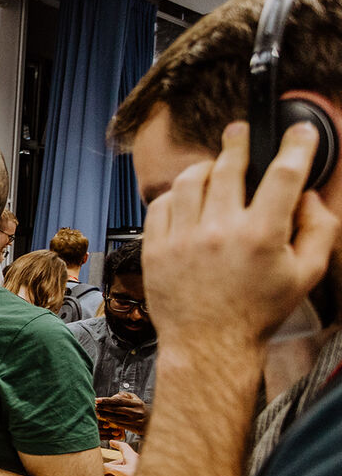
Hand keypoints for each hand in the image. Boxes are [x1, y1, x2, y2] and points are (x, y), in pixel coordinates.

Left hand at [96, 391, 148, 432]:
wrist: (152, 422)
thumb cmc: (140, 408)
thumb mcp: (136, 399)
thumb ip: (126, 395)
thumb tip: (115, 395)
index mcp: (136, 403)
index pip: (119, 401)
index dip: (107, 400)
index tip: (97, 400)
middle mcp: (135, 412)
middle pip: (116, 409)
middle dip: (103, 407)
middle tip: (93, 406)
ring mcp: (133, 420)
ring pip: (115, 418)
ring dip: (104, 415)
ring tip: (96, 412)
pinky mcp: (131, 427)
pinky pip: (118, 424)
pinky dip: (109, 421)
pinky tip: (103, 419)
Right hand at [103, 439, 138, 475]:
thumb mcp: (119, 471)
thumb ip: (109, 468)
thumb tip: (102, 466)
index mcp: (130, 455)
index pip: (122, 446)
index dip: (116, 444)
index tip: (111, 442)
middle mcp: (134, 460)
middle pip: (121, 459)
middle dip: (112, 463)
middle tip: (104, 467)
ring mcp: (137, 467)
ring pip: (124, 466)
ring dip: (116, 469)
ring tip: (109, 475)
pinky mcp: (139, 474)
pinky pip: (128, 471)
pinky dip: (121, 473)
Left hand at [143, 121, 337, 352]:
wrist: (208, 344)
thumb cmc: (257, 311)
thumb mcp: (305, 274)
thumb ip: (319, 229)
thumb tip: (307, 194)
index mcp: (260, 237)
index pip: (282, 175)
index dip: (296, 145)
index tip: (299, 131)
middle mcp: (218, 233)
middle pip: (228, 166)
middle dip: (238, 142)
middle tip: (241, 132)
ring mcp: (182, 239)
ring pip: (189, 180)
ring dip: (205, 166)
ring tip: (215, 166)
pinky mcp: (155, 249)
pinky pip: (160, 204)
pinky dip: (176, 194)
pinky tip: (187, 197)